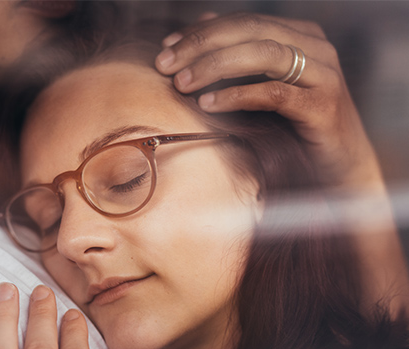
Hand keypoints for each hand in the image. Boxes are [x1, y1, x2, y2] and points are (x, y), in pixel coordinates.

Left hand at [155, 11, 381, 188]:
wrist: (338, 172)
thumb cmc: (293, 131)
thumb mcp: (261, 92)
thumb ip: (237, 63)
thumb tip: (198, 29)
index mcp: (299, 36)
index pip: (242, 21)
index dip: (200, 32)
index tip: (165, 49)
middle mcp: (316, 47)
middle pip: (250, 30)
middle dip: (201, 45)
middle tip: (164, 65)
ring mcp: (324, 74)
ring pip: (263, 53)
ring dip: (215, 65)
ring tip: (181, 83)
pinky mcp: (324, 106)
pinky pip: (274, 93)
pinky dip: (237, 95)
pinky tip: (207, 104)